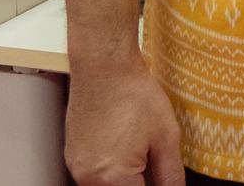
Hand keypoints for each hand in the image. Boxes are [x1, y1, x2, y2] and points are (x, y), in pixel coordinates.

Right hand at [63, 62, 184, 185]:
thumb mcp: (166, 137)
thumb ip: (170, 175)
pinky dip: (113, 172)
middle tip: (155, 165)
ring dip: (127, 180)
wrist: (104, 68)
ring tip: (143, 152)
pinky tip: (128, 149)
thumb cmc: (134, 94)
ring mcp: (77, 168)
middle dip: (141, 184)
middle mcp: (89, 178)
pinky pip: (94, 177)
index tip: (163, 180)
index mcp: (114, 177)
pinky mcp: (73, 157)